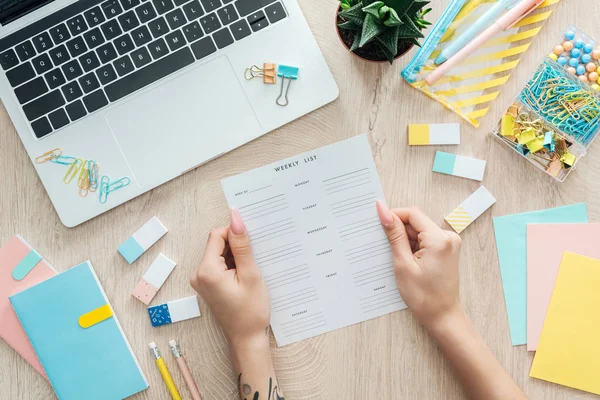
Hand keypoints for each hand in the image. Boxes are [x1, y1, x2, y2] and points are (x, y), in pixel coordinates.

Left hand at [190, 208, 270, 348]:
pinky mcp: (207, 283)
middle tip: (253, 261)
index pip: (217, 235)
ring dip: (236, 256)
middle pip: (217, 244)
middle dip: (236, 246)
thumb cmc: (250, 311)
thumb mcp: (251, 274)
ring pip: (219, 253)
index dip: (235, 234)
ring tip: (249, 272)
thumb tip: (236, 219)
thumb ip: (242, 246)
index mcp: (207, 270)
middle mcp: (198, 274)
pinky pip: (219, 264)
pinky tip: (244, 276)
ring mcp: (201, 279)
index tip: (251, 244)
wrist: (247, 338)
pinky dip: (232, 265)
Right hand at [376, 201, 461, 329]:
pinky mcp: (447, 249)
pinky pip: (426, 239)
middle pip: (417, 222)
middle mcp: (448, 237)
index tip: (378, 221)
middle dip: (399, 231)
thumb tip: (384, 212)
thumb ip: (394, 235)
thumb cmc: (423, 296)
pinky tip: (407, 261)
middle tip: (387, 248)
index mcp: (439, 239)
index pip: (412, 213)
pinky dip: (414, 246)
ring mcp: (449, 243)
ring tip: (400, 260)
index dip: (393, 215)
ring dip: (406, 240)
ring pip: (420, 230)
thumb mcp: (403, 264)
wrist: (442, 316)